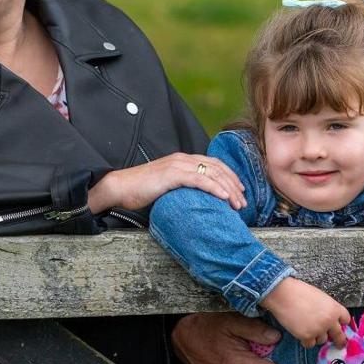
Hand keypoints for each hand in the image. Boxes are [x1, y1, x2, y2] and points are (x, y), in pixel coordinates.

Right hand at [87, 152, 245, 214]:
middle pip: (217, 169)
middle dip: (234, 185)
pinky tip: (225, 198)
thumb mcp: (166, 186)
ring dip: (229, 189)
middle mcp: (183, 159)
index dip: (230, 176)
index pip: (214, 164)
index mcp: (182, 160)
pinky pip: (199, 180)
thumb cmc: (140, 190)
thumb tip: (195, 201)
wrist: (119, 187)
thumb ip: (181, 187)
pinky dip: (215, 188)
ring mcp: (178, 165)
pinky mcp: (172, 175)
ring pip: (212, 174)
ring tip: (238, 204)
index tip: (240, 190)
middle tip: (244, 201)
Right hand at [260, 277, 350, 347]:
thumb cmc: (300, 292)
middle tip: (339, 344)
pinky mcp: (306, 336)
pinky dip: (306, 340)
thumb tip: (330, 319)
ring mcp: (318, 330)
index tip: (340, 326)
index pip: (346, 320)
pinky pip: (310, 344)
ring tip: (306, 326)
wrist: (284, 294)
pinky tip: (300, 332)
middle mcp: (329, 321)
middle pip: (339, 335)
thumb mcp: (321, 298)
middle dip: (339, 340)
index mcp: (335, 308)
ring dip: (317, 336)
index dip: (341, 323)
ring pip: (322, 340)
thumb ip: (328, 309)